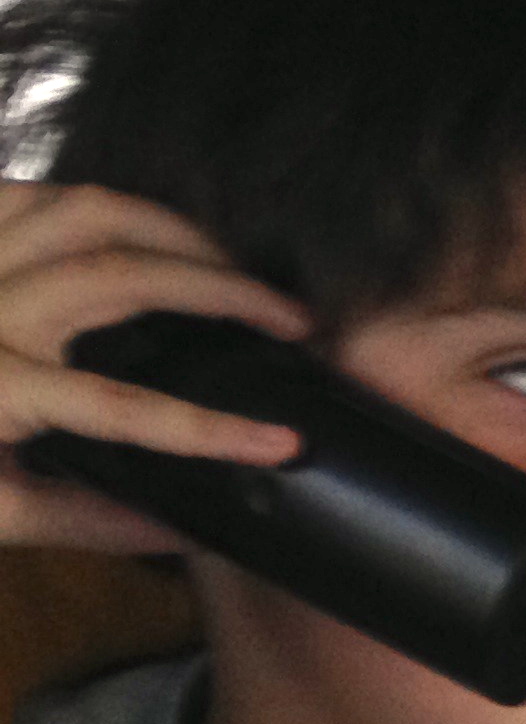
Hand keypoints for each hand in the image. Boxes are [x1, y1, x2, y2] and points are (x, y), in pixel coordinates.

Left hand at [0, 181, 306, 552]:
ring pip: (88, 210)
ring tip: (235, 262)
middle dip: (222, 289)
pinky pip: (34, 192)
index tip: (288, 441)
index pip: (123, 407)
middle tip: (294, 318)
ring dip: (176, 229)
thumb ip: (86, 522)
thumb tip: (188, 532)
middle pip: (121, 274)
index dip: (212, 428)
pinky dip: (100, 202)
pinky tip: (147, 228)